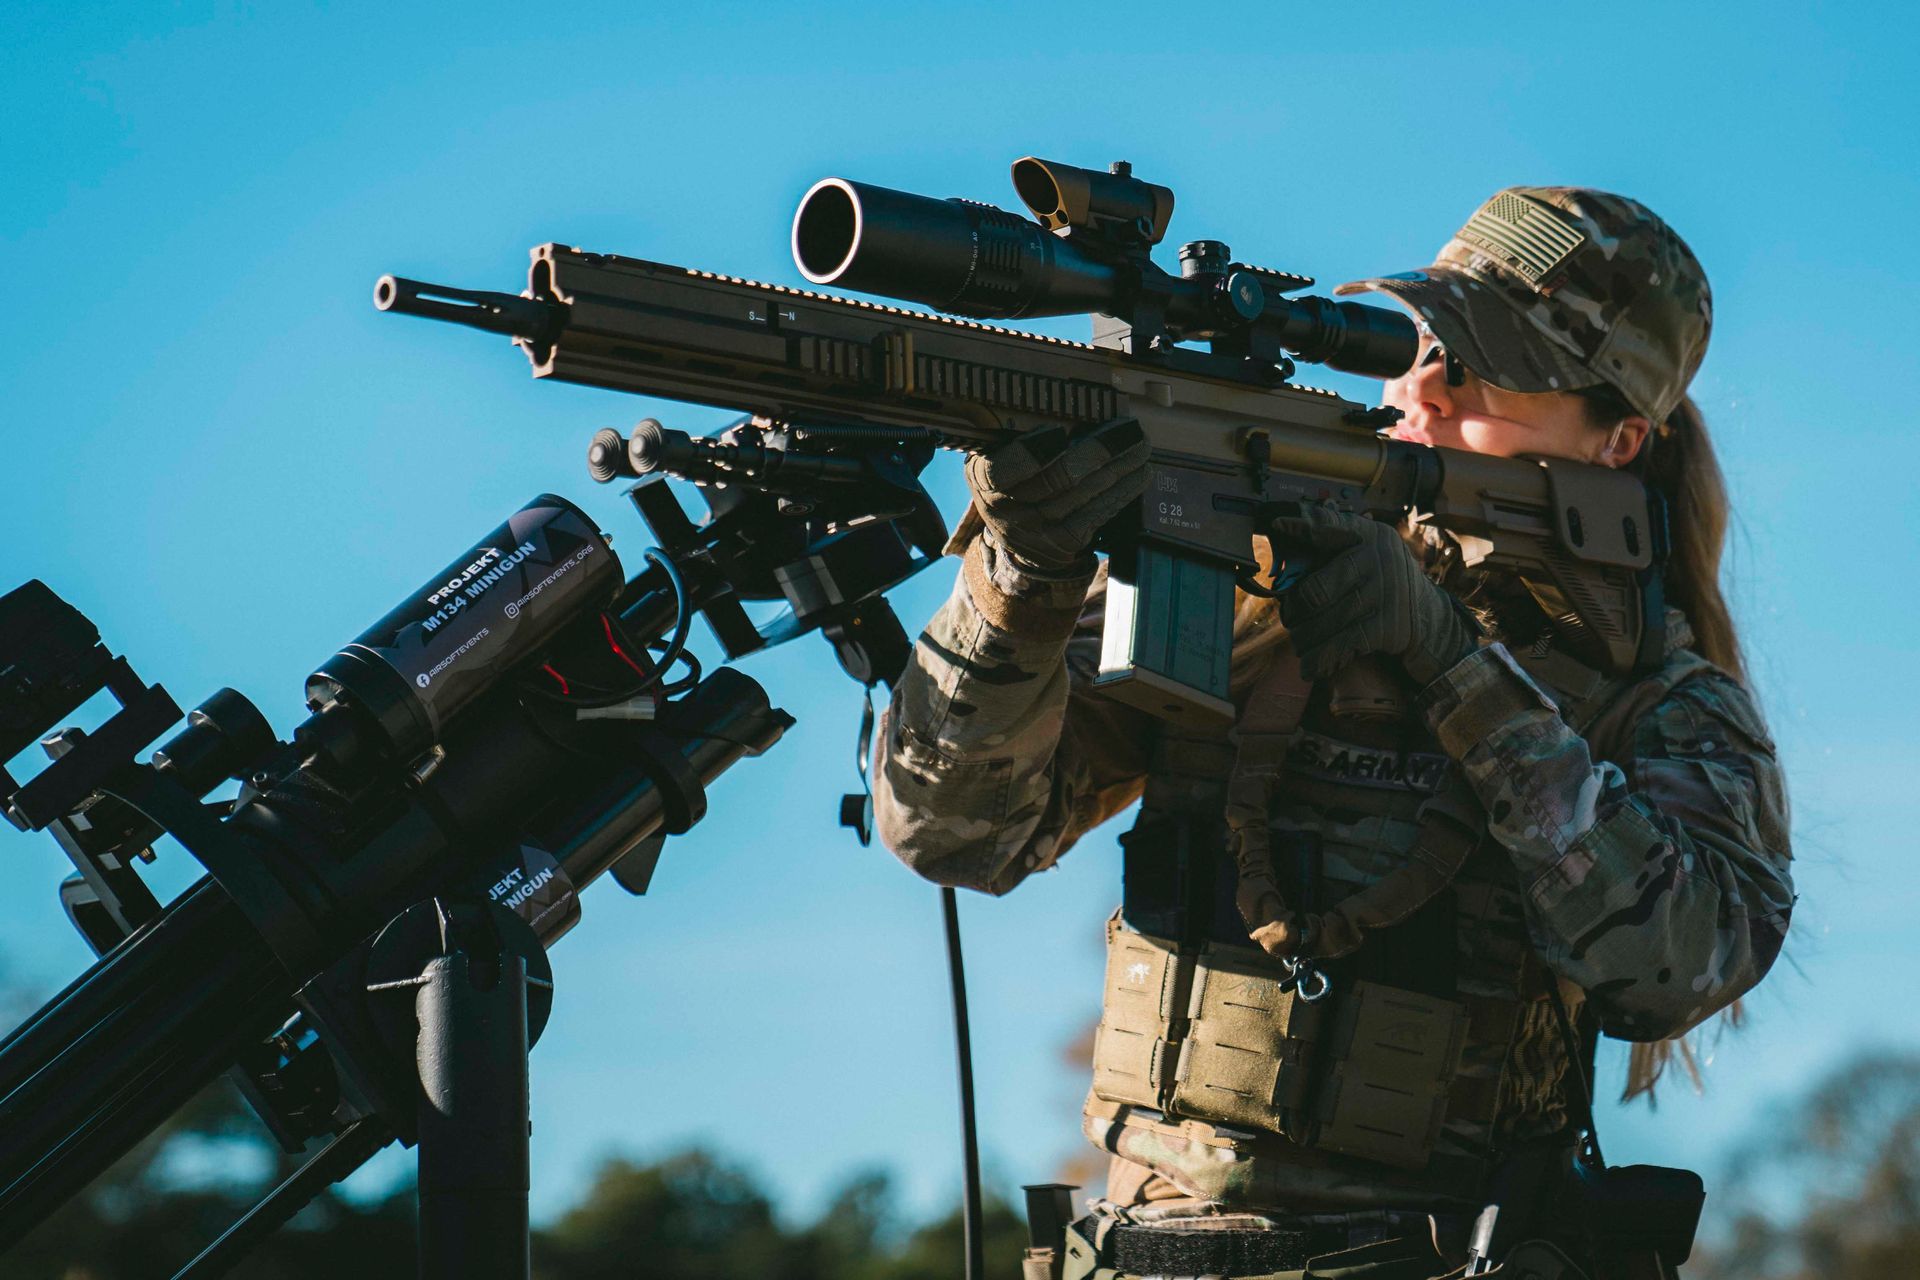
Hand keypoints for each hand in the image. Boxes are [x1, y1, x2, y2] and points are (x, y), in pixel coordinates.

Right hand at [965, 419, 1150, 576]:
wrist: (1017, 533)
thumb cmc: (1013, 479)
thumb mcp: (997, 456)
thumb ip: (1018, 435)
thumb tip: (1069, 406)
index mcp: (985, 481)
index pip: (1002, 471)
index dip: (1031, 453)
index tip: (1057, 432)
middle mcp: (1008, 510)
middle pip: (1057, 480)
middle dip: (1098, 451)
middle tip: (1128, 430)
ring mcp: (1038, 530)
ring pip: (1084, 495)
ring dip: (1120, 467)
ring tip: (1141, 446)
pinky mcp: (1064, 543)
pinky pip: (1098, 514)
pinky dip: (1123, 491)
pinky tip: (1139, 473)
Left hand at [1270, 505, 1480, 685]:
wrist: (1430, 619)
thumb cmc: (1383, 587)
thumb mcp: (1370, 558)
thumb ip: (1335, 554)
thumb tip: (1286, 564)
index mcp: (1370, 536)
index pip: (1330, 527)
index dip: (1302, 527)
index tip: (1278, 525)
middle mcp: (1379, 559)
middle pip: (1313, 591)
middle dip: (1294, 613)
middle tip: (1290, 620)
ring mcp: (1385, 592)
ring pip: (1321, 622)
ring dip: (1303, 641)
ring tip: (1300, 645)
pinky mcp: (1388, 625)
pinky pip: (1339, 645)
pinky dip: (1319, 660)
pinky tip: (1311, 667)